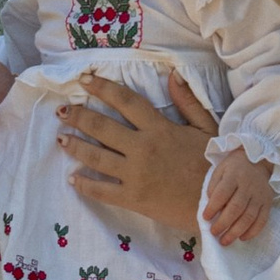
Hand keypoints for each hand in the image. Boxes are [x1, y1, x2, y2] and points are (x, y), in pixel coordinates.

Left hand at [56, 66, 214, 234]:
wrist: (218, 204)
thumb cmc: (214, 166)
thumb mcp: (206, 128)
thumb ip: (187, 102)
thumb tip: (173, 75)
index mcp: (159, 128)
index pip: (125, 101)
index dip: (103, 88)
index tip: (85, 79)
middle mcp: (143, 148)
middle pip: (102, 127)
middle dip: (78, 116)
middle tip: (62, 110)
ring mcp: (135, 175)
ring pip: (96, 157)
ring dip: (75, 146)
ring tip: (60, 139)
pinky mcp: (133, 199)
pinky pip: (102, 191)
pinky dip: (84, 184)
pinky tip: (73, 178)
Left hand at [200, 144, 277, 245]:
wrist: (259, 161)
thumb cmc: (235, 168)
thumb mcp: (221, 170)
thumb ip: (214, 186)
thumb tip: (210, 205)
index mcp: (234, 175)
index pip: (223, 193)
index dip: (213, 207)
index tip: (205, 217)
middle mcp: (248, 186)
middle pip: (236, 208)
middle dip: (223, 223)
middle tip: (214, 233)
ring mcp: (260, 195)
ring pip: (249, 217)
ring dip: (236, 231)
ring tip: (225, 241)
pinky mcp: (267, 203)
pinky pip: (262, 220)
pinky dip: (253, 231)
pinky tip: (242, 238)